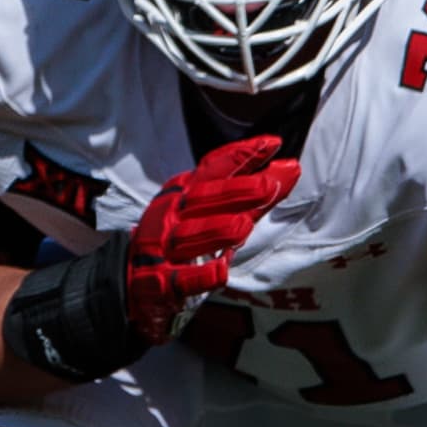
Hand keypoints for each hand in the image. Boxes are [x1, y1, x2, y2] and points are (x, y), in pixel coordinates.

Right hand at [122, 135, 298, 339]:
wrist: (136, 283)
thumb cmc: (183, 239)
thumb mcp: (212, 212)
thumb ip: (252, 195)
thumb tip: (290, 168)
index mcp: (185, 193)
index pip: (213, 169)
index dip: (241, 155)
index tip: (272, 144)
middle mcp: (172, 214)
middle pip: (204, 200)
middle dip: (236, 191)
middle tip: (269, 184)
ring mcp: (163, 247)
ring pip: (190, 236)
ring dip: (216, 229)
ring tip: (243, 225)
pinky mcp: (161, 282)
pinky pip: (181, 279)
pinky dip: (200, 275)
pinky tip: (221, 271)